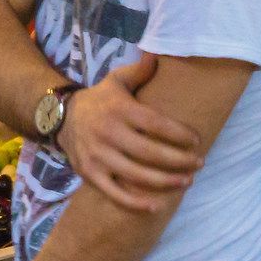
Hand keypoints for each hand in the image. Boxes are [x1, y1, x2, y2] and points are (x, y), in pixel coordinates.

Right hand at [56, 55, 201, 213]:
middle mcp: (108, 133)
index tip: (197, 140)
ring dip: (166, 182)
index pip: (156, 123)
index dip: (180, 134)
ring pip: (137, 175)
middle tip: (199, 164)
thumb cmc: (100, 100)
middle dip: (179, 161)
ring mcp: (98, 156)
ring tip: (187, 181)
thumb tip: (158, 55)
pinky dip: (136, 203)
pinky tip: (157, 205)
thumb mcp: (117, 80)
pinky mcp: (90, 174)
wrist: (61, 117)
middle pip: (151, 153)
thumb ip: (140, 70)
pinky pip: (115, 194)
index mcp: (119, 109)